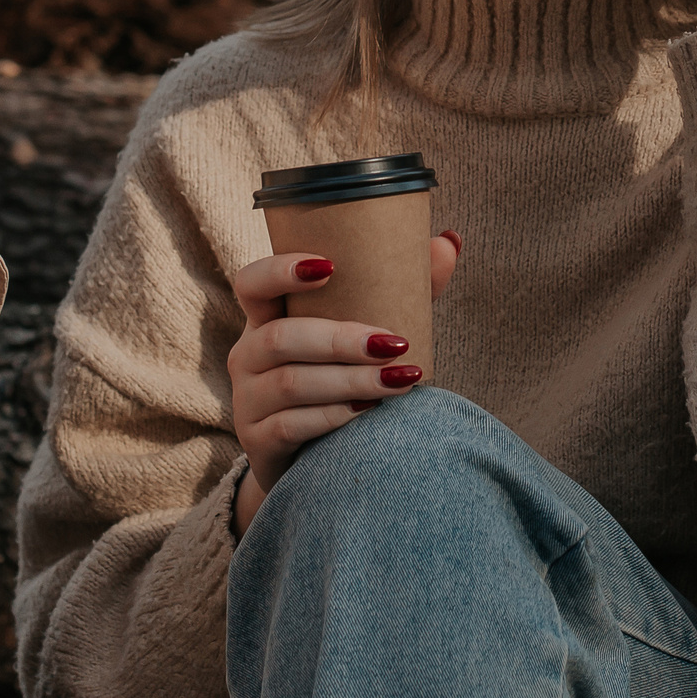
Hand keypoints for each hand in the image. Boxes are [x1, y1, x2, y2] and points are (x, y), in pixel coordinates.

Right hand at [228, 232, 461, 535]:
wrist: (309, 455)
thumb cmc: (341, 375)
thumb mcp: (361, 332)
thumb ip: (402, 288)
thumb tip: (449, 242)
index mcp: (266, 318)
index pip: (252, 283)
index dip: (281, 270)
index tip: (330, 266)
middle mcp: (247, 355)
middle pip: (282, 337)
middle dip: (342, 340)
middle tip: (397, 343)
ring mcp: (247, 400)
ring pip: (291, 383)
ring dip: (352, 380)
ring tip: (401, 379)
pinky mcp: (257, 440)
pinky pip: (292, 425)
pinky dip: (335, 416)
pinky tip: (370, 411)